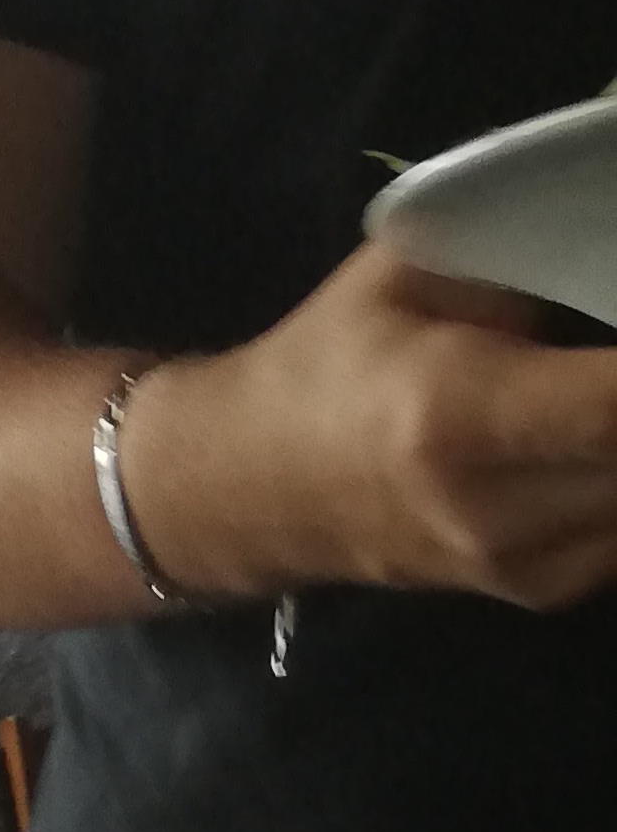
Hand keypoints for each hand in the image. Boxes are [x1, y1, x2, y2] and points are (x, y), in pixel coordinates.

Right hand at [144, 241, 616, 610]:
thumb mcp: (409, 271)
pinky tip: (599, 438)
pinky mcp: (534, 590)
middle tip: (604, 358)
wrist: (250, 490)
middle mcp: (493, 510)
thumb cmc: (329, 363)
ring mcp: (516, 564)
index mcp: (458, 416)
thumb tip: (602, 241)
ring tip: (597, 395)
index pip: (616, 408)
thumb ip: (521, 248)